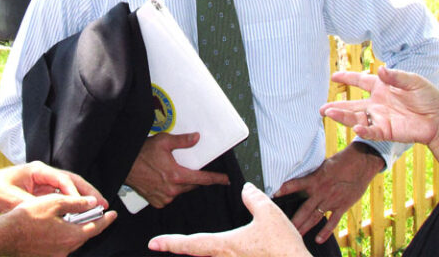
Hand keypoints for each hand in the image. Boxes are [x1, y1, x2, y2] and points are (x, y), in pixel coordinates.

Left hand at [0, 162, 108, 213]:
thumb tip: (45, 214)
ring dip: (84, 197)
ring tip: (98, 207)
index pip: (63, 179)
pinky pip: (63, 196)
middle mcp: (44, 173)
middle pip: (73, 180)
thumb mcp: (11, 199)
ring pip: (70, 188)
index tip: (86, 204)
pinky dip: (73, 203)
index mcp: (39, 170)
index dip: (76, 192)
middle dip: (89, 191)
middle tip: (103, 203)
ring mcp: (44, 182)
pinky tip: (81, 213)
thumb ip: (30, 205)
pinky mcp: (42, 191)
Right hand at [6, 193, 115, 256]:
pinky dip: (64, 235)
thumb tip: (92, 203)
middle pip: (85, 235)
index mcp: (70, 236)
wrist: (5, 235)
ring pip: (73, 240)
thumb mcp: (55, 203)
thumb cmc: (28, 217)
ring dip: (77, 229)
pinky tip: (58, 226)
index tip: (113, 214)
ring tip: (76, 217)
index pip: (96, 228)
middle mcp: (65, 249)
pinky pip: (61, 245)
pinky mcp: (46, 256)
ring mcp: (55, 255)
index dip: (106, 220)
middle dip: (92, 224)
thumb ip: (77, 203)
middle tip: (96, 213)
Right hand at [125, 132, 229, 207]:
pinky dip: (170, 189)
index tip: (226, 180)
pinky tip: (162, 180)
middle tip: (186, 167)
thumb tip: (197, 138)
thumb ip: (183, 141)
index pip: (203, 179)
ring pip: (181, 191)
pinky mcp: (157, 202)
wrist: (124, 164)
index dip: (216, 179)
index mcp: (177, 175)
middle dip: (194, 177)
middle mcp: (172, 190)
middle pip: (192, 185)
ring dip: (180, 183)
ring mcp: (164, 198)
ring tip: (169, 171)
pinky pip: (170, 197)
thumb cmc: (142, 152)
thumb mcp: (164, 141)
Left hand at [149, 182, 309, 256]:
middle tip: (163, 244)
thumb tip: (246, 189)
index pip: (192, 244)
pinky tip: (220, 250)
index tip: (155, 242)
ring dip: (200, 251)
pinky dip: (218, 254)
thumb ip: (253, 197)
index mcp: (226, 245)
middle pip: (197, 253)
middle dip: (180, 247)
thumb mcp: (268, 213)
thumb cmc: (284, 247)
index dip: (171, 242)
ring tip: (188, 245)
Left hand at [275, 143, 382, 243]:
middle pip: (303, 209)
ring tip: (296, 235)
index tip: (273, 194)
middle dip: (293, 219)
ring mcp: (331, 200)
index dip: (284, 189)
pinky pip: (332, 222)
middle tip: (283, 228)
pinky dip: (325, 231)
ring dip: (305, 227)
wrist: (360, 163)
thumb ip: (314, 173)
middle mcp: (320, 192)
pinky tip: (318, 239)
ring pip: (314, 217)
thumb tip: (303, 171)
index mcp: (314, 179)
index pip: (295, 185)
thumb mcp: (323, 164)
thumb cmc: (341, 161)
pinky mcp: (342, 206)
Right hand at [320, 66, 438, 144]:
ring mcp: (380, 118)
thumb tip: (381, 69)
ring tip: (329, 114)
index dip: (347, 78)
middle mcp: (377, 103)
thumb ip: (396, 76)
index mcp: (381, 88)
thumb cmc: (427, 97)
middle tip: (322, 108)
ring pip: (356, 118)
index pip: (360, 81)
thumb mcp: (413, 81)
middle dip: (336, 106)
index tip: (334, 77)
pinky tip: (355, 127)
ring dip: (342, 117)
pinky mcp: (387, 131)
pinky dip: (363, 130)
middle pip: (352, 105)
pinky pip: (371, 131)